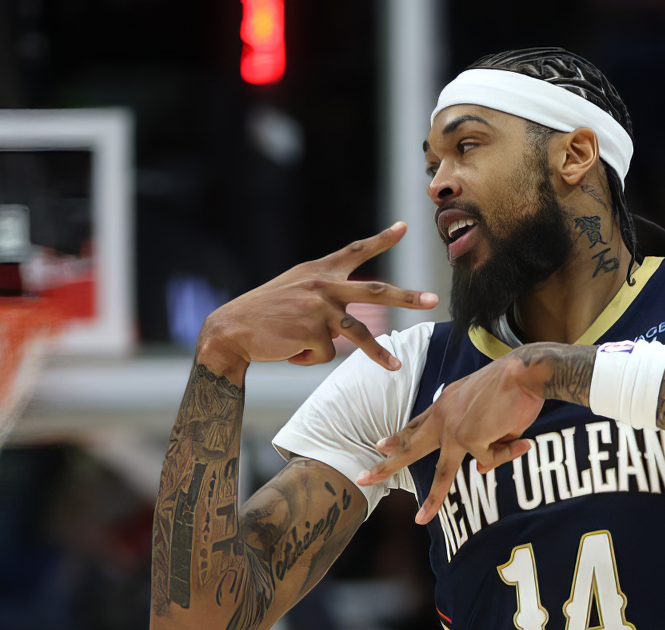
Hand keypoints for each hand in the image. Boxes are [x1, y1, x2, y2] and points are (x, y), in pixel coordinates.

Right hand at [198, 223, 436, 372]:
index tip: (404, 227)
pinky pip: (325, 354)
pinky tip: (290, 351)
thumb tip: (349, 322)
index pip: (355, 251)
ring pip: (360, 334)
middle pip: (376, 291)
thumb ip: (322, 295)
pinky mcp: (315, 334)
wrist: (232, 330)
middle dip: (407, 296)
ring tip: (396, 367)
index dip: (381, 240)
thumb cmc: (261, 313)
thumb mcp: (293, 291)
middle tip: (432, 299)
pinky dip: (308, 358)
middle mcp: (324, 286)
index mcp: (318, 271)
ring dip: (379, 354)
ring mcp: (321, 310)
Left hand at [358, 355, 548, 523]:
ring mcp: (454, 430)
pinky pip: (490, 459)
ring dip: (433, 500)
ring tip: (420, 519)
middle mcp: (443, 418)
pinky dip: (507, 452)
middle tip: (363, 478)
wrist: (526, 373)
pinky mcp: (471, 440)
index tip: (382, 447)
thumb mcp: (488, 414)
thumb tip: (478, 470)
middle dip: (385, 466)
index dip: (400, 437)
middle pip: (411, 447)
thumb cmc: (513, 388)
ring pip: (443, 473)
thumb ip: (481, 441)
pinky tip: (520, 440)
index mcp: (445, 404)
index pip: (417, 425)